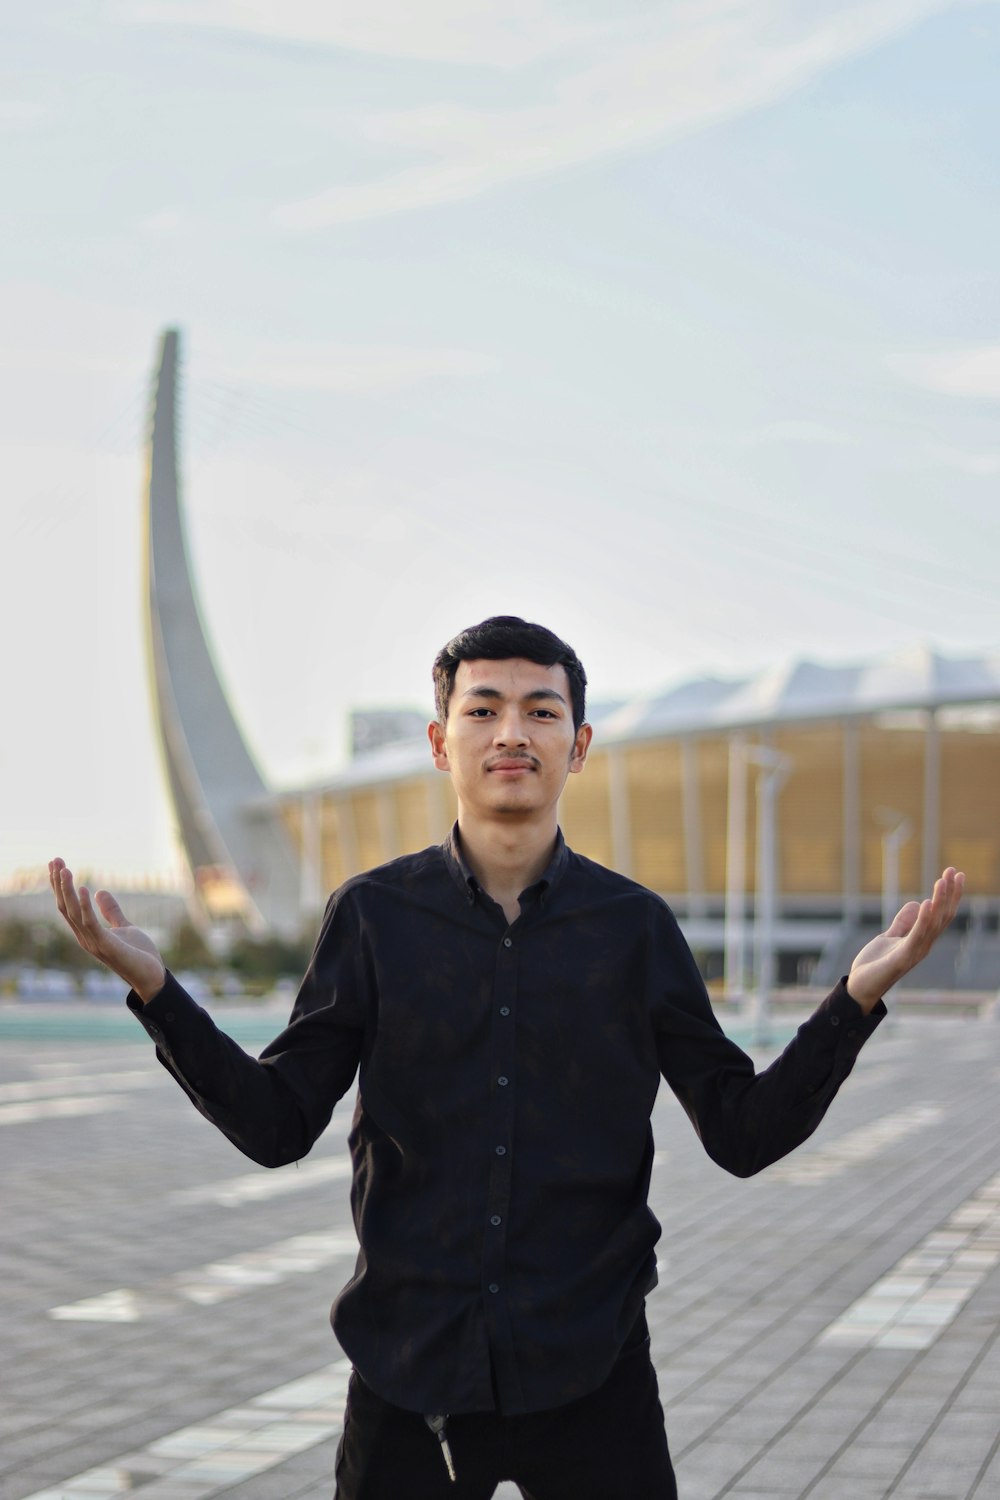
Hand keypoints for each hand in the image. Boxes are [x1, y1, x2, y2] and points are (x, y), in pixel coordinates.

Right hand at [49, 858, 166, 1004]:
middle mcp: (85, 938)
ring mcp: (94, 943)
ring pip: (74, 913)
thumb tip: (99, 891)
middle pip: (66, 907)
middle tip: (55, 860)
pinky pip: (91, 924)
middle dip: (59, 884)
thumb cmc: (138, 955)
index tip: (56, 865)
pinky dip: (86, 907)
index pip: (68, 907)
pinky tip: (84, 889)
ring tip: (65, 869)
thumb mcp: (124, 927)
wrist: (152, 977)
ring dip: (68, 891)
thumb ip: (111, 911)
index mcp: (88, 933)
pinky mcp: (107, 946)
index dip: (60, 887)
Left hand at [847, 867, 964, 1012]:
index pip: (941, 914)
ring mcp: (914, 952)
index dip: (949, 895)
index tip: (955, 875)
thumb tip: (916, 903)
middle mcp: (923, 945)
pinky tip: (927, 903)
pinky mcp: (902, 957)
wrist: (860, 987)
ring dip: (939, 901)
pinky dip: (923, 919)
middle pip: (942, 916)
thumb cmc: (875, 965)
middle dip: (949, 893)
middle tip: (955, 871)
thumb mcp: (889, 937)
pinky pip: (916, 936)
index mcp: (921, 940)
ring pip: (933, 923)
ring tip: (943, 880)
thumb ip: (903, 922)